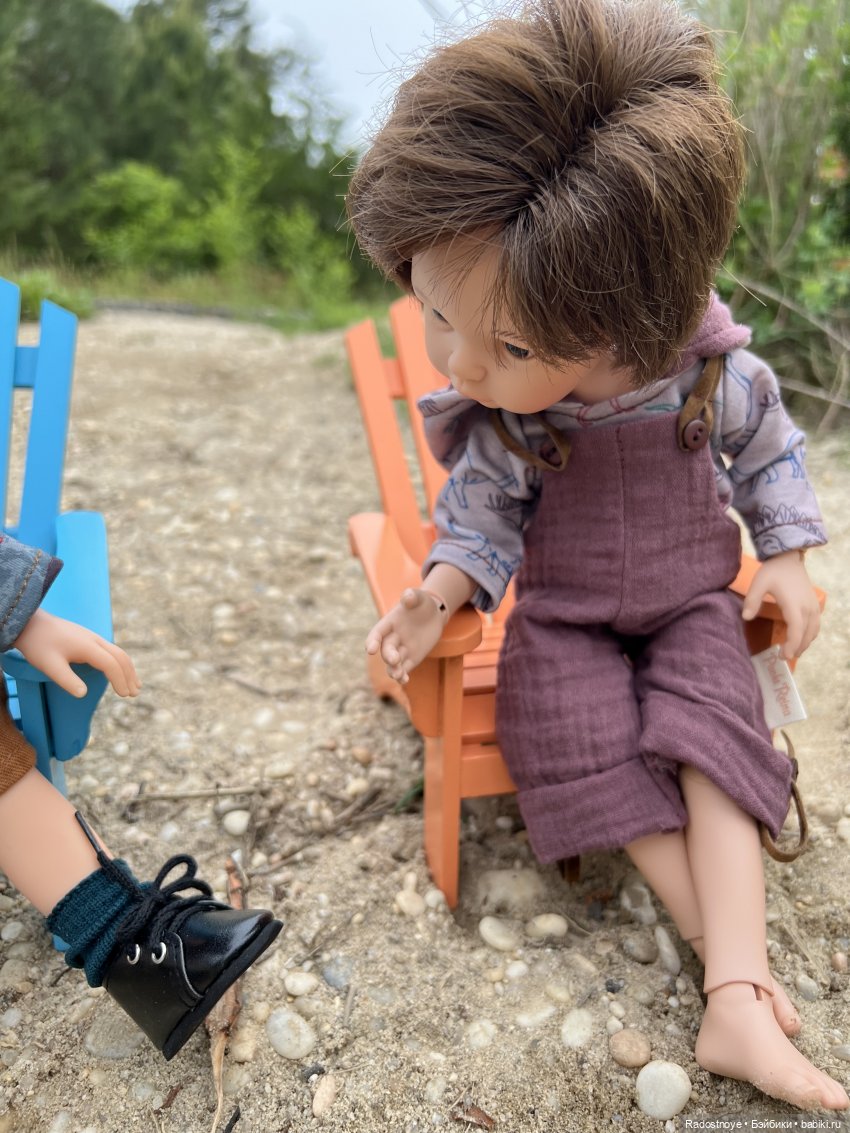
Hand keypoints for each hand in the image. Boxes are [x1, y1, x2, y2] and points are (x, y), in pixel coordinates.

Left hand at [12, 609, 140, 697]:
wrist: (29, 623)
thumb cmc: (38, 645)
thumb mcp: (49, 665)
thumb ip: (67, 680)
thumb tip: (83, 695)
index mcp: (87, 646)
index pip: (111, 664)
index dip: (119, 680)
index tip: (124, 695)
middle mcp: (94, 640)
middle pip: (120, 657)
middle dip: (129, 675)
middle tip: (135, 693)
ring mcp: (92, 637)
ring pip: (117, 652)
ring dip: (128, 668)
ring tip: (134, 685)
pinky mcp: (88, 638)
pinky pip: (111, 650)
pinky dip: (120, 662)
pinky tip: (117, 670)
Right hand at [365, 588, 447, 684]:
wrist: (433, 614)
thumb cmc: (421, 603)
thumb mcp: (418, 597)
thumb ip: (411, 596)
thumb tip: (407, 596)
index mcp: (389, 623)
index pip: (377, 633)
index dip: (372, 641)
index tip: (370, 649)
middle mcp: (392, 638)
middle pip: (386, 650)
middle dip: (388, 656)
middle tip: (394, 660)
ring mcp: (402, 649)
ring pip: (393, 663)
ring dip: (393, 670)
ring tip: (398, 675)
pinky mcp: (412, 658)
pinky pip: (405, 668)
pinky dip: (403, 676)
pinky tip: (404, 680)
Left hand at [741, 550, 820, 659]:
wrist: (789, 558)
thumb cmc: (773, 571)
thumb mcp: (759, 583)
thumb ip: (752, 600)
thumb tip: (745, 618)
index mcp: (794, 604)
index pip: (797, 630)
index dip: (792, 645)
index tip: (784, 656)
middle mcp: (808, 607)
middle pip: (806, 634)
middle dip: (797, 648)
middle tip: (784, 657)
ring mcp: (814, 606)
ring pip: (813, 631)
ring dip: (805, 643)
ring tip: (792, 651)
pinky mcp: (815, 605)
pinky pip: (816, 625)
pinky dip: (810, 635)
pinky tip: (800, 639)